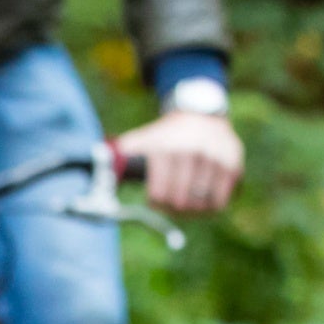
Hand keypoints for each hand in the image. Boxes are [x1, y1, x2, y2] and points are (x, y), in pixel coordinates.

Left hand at [118, 109, 244, 212]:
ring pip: (202, 206)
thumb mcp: (139, 141)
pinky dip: (211, 206)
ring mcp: (216, 159)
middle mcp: (192, 152)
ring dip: (193, 209)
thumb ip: (117, 158)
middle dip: (174, 208)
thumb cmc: (164, 136)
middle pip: (181, 203)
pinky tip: (203, 198)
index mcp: (166, 150)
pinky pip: (220, 201)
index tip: (155, 200)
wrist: (199, 115)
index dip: (156, 203)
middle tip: (171, 204)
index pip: (160, 196)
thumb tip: (90, 170)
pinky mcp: (233, 165)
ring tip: (186, 201)